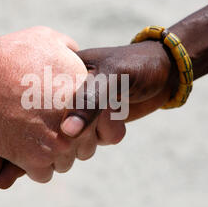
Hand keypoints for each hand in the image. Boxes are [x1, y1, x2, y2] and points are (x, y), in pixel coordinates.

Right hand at [0, 26, 125, 185]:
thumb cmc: (8, 56)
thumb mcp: (46, 40)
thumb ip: (68, 50)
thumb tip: (75, 55)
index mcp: (86, 93)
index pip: (100, 121)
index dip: (84, 124)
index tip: (65, 122)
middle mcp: (78, 121)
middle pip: (84, 147)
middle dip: (68, 143)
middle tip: (47, 134)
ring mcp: (58, 144)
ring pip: (63, 163)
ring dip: (49, 157)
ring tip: (31, 141)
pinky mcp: (36, 161)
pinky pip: (43, 174)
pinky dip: (31, 168)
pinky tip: (21, 153)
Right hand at [60, 40, 176, 136]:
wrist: (164, 72)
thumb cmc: (137, 64)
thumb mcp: (113, 76)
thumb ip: (90, 100)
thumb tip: (67, 131)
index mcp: (59, 71)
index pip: (43, 102)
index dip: (58, 114)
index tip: (92, 108)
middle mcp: (63, 92)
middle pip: (56, 126)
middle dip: (84, 126)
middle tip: (109, 106)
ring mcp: (77, 109)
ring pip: (73, 138)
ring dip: (96, 133)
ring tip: (115, 109)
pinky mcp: (91, 123)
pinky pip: (88, 142)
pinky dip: (106, 136)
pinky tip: (118, 120)